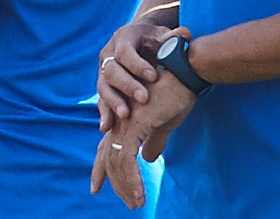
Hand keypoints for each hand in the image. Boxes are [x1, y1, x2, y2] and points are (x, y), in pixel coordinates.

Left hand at [90, 70, 195, 208]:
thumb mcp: (164, 124)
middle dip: (114, 183)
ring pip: (116, 163)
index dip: (102, 169)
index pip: (107, 149)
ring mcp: (123, 124)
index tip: (96, 187)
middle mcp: (118, 122)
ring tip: (137, 204)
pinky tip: (142, 196)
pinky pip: (128, 161)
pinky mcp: (133, 127)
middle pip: (107, 158)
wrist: (182, 75)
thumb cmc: (175, 95)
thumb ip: (154, 142)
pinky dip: (134, 181)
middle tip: (128, 204)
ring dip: (127, 187)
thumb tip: (148, 158)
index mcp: (124, 121)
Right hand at [96, 21, 172, 129]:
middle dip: (127, 85)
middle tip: (144, 98)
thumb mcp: (162, 35)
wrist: (141, 41)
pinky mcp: (104, 86)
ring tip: (126, 114)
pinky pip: (101, 100)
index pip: (124, 52)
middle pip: (111, 70)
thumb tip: (184, 34)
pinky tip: (107, 127)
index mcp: (122, 38)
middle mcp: (108, 53)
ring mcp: (104, 70)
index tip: (154, 77)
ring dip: (113, 101)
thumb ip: (173, 37)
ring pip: (103, 86)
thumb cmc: (154, 40)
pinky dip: (104, 113)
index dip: (137, 65)